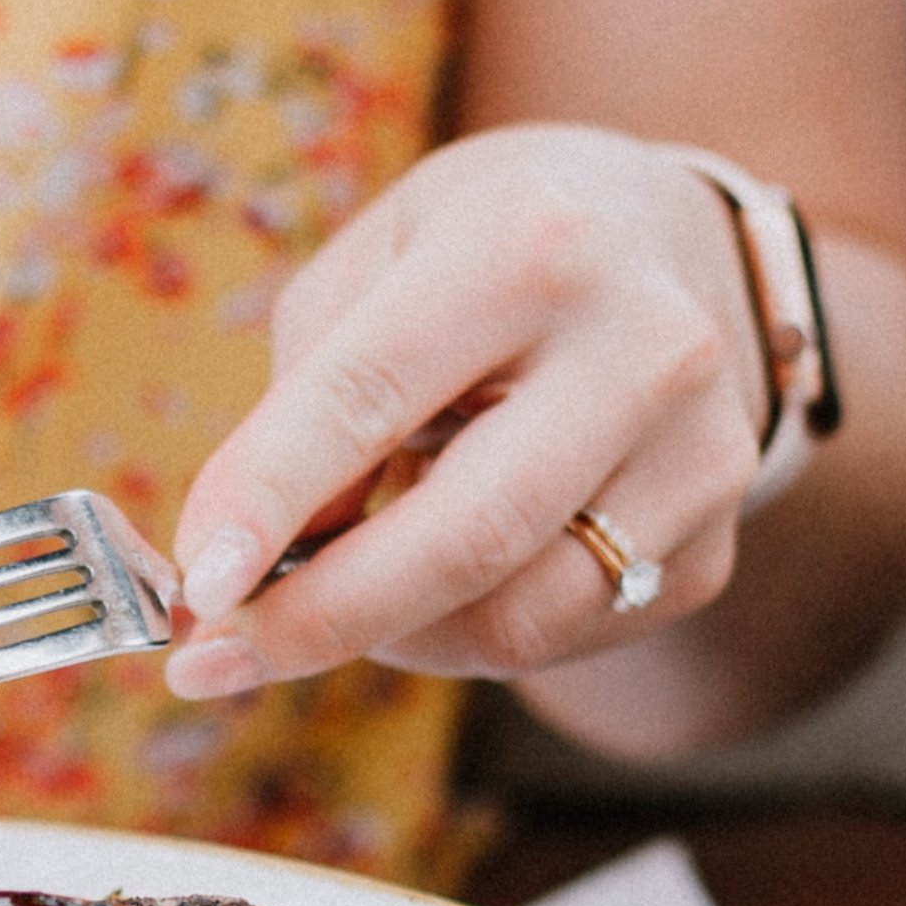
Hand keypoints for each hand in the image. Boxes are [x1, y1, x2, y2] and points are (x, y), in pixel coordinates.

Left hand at [162, 125, 771, 698]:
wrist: (668, 244)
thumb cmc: (479, 250)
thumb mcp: (373, 265)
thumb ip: (302, 401)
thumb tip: (245, 566)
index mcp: (528, 249)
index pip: (368, 399)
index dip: (267, 503)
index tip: (192, 587)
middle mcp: (642, 350)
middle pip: (462, 540)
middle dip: (314, 621)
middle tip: (212, 660)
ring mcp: (697, 459)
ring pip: (512, 621)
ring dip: (387, 636)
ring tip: (336, 585)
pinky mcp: (714, 549)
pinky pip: (556, 642)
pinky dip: (460, 636)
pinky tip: (438, 574)